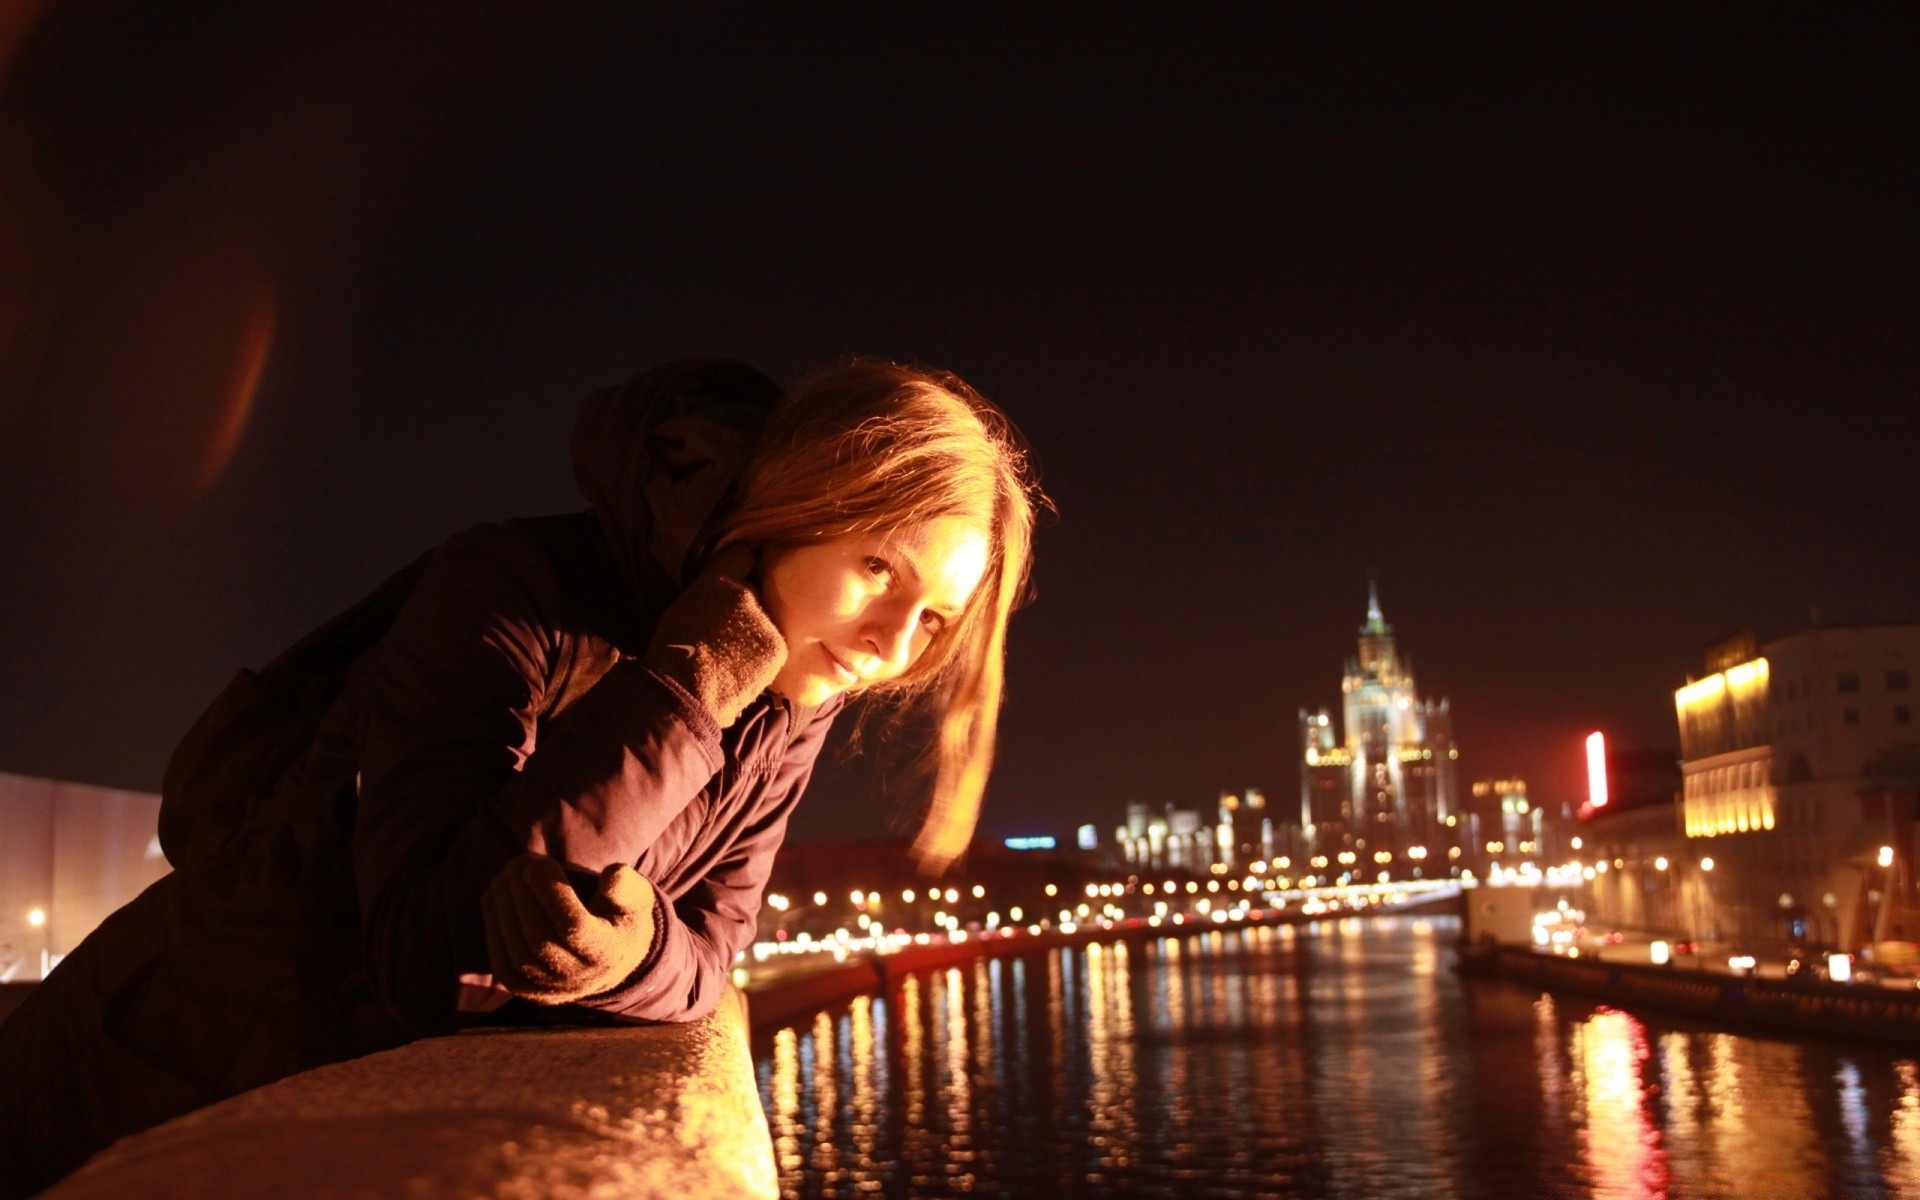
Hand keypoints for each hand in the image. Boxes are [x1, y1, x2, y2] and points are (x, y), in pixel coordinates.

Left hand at [481, 854, 657, 1005]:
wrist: (611, 962)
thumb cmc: (620, 918)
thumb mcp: (636, 898)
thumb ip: (627, 885)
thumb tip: (612, 873)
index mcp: (607, 953)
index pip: (573, 926)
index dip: (550, 892)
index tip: (538, 863)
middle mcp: (578, 978)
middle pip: (539, 940)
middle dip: (521, 896)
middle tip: (516, 863)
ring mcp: (549, 989)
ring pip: (516, 952)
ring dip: (502, 907)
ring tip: (504, 875)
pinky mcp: (526, 990)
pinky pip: (501, 961)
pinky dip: (493, 926)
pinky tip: (494, 896)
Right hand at [644, 544, 786, 727]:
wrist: (684, 690)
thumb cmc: (674, 648)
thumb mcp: (685, 604)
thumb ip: (712, 588)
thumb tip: (732, 580)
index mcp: (719, 578)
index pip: (743, 556)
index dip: (739, 569)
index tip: (735, 580)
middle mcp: (748, 593)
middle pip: (755, 592)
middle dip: (746, 606)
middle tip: (726, 629)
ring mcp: (766, 621)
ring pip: (765, 619)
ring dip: (755, 631)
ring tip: (730, 653)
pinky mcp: (777, 647)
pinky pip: (772, 644)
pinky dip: (761, 654)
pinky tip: (739, 666)